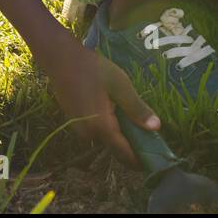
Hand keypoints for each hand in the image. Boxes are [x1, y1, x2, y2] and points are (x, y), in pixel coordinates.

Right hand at [41, 41, 159, 167]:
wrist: (61, 58)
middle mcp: (89, 133)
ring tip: (133, 119)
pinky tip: (114, 110)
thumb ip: (136, 108)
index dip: (140, 159)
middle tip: (149, 133)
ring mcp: (79, 128)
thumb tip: (156, 127)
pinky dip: (108, 126)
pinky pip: (96, 130)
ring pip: (105, 138)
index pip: (124, 154)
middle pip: (115, 147)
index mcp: (102, 127)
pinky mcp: (74, 122)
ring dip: (119, 133)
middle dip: (132, 145)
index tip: (156, 157)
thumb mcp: (120, 85)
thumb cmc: (93, 69)